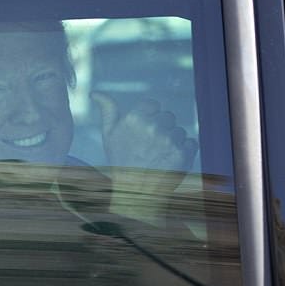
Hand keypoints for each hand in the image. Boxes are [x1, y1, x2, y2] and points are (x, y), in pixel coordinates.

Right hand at [92, 92, 197, 225]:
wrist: (135, 193)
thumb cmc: (121, 161)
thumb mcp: (109, 135)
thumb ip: (107, 110)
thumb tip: (94, 92)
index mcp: (134, 118)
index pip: (153, 105)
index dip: (150, 117)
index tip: (143, 133)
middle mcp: (153, 127)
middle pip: (168, 117)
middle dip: (162, 129)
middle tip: (150, 147)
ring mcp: (169, 140)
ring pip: (179, 131)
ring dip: (173, 141)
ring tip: (159, 156)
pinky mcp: (183, 153)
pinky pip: (190, 142)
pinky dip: (183, 151)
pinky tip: (169, 161)